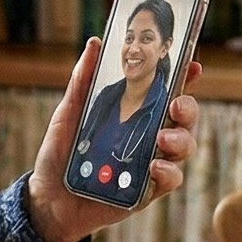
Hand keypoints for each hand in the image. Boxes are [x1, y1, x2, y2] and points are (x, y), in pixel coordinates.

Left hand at [23, 37, 203, 241]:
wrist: (49, 199)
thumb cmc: (59, 154)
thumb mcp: (69, 113)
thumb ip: (82, 80)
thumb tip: (95, 43)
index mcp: (135, 114)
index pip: (166, 91)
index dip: (185, 77)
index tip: (192, 65)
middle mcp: (149, 136)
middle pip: (184, 117)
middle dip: (189, 108)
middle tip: (177, 104)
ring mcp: (152, 162)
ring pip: (184, 146)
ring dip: (181, 139)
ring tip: (163, 138)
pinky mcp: (148, 191)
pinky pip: (171, 179)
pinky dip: (168, 171)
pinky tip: (154, 166)